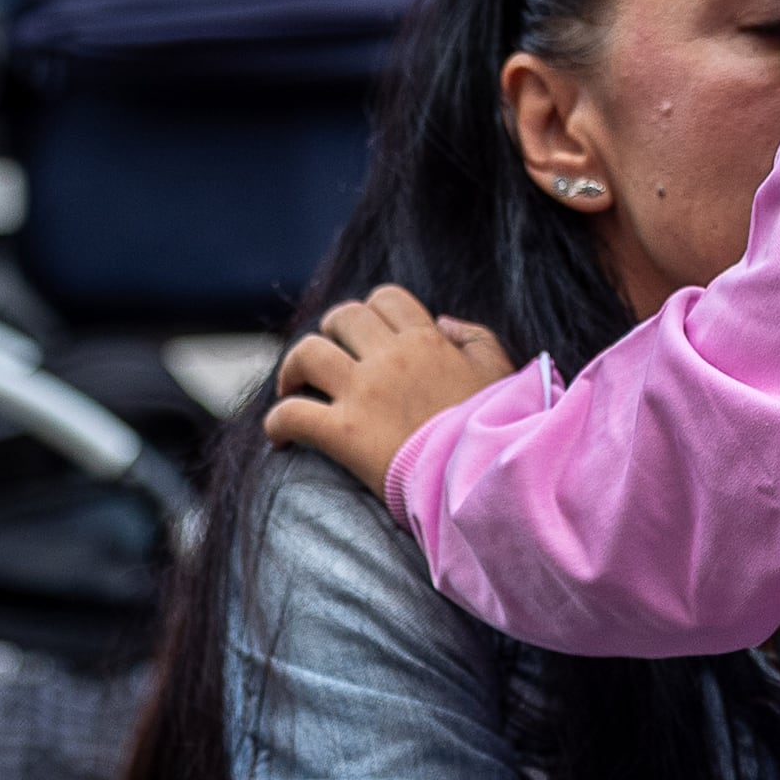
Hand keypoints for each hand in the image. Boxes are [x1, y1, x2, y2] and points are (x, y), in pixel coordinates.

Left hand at [259, 284, 516, 489]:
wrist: (486, 480)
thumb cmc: (499, 431)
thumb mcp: (502, 373)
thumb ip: (475, 338)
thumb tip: (443, 322)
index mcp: (427, 341)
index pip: (386, 299)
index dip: (372, 312)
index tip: (369, 337)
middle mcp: (391, 358)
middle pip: (342, 318)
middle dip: (331, 332)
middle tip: (329, 362)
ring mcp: (363, 394)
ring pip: (306, 354)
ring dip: (293, 369)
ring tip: (293, 389)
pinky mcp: (343, 434)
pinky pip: (291, 415)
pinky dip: (277, 423)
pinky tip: (281, 439)